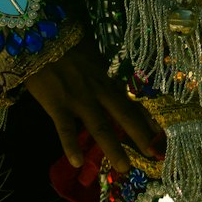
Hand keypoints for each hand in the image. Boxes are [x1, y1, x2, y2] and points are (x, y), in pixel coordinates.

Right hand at [25, 40, 155, 172]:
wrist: (41, 34)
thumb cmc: (64, 41)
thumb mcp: (89, 54)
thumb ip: (99, 71)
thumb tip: (107, 82)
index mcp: (105, 78)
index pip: (130, 101)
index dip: (145, 118)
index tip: (160, 134)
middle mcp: (98, 90)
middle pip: (124, 115)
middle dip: (141, 136)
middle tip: (155, 155)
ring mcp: (79, 98)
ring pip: (100, 126)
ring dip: (114, 148)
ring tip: (124, 168)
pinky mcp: (57, 104)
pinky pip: (65, 128)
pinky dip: (70, 145)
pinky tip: (77, 162)